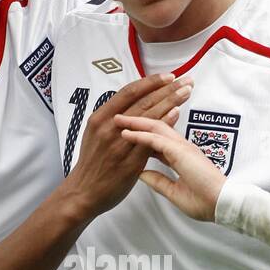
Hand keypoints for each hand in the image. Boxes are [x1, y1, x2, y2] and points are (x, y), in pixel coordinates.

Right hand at [68, 73, 191, 214]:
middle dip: (167, 89)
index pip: (129, 93)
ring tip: (186, 92)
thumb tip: (132, 106)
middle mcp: (109, 128)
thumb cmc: (92, 163)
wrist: (83, 193)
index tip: (167, 76)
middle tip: (185, 80)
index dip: (150, 83)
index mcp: (100, 118)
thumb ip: (112, 119)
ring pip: (148, 118)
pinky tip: (176, 114)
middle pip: (143, 102)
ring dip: (170, 102)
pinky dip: (164, 124)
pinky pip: (150, 139)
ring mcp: (119, 145)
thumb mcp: (94, 134)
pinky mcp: (129, 162)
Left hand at [115, 115, 224, 220]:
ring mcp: (182, 147)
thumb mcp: (174, 192)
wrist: (222, 205)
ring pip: (154, 128)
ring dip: (134, 123)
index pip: (158, 139)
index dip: (141, 135)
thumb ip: (159, 181)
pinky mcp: (181, 151)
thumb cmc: (204, 202)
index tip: (125, 133)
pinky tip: (125, 133)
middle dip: (136, 121)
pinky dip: (139, 135)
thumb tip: (141, 174)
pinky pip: (156, 139)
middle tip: (118, 118)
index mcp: (181, 155)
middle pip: (155, 127)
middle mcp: (181, 147)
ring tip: (117, 120)